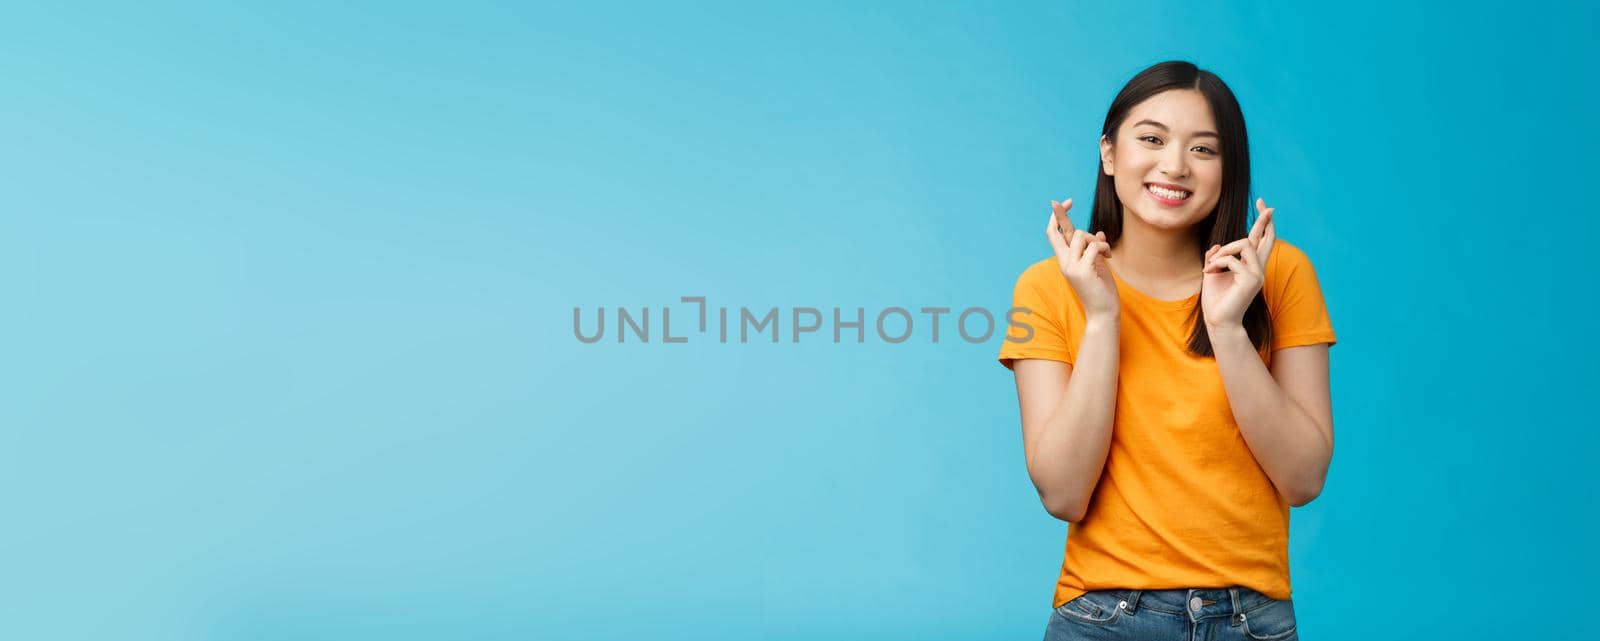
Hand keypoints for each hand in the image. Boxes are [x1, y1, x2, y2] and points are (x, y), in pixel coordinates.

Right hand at [1046, 198, 1118, 319]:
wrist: (1103, 312)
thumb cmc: (1101, 290)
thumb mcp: (1098, 264)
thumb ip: (1094, 249)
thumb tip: (1099, 233)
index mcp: (1065, 260)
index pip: (1054, 234)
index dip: (1057, 217)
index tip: (1062, 202)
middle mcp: (1064, 262)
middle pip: (1061, 231)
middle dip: (1068, 218)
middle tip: (1076, 210)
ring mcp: (1071, 267)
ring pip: (1079, 235)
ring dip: (1096, 240)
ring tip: (1105, 252)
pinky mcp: (1082, 271)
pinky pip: (1094, 246)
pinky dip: (1104, 247)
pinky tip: (1108, 257)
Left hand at [1200, 197, 1275, 327]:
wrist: (1218, 322)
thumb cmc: (1216, 300)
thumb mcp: (1212, 274)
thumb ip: (1216, 259)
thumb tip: (1216, 245)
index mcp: (1250, 267)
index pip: (1261, 241)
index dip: (1263, 223)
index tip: (1264, 205)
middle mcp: (1258, 269)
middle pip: (1266, 238)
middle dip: (1264, 219)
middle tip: (1264, 203)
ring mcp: (1257, 274)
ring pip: (1243, 244)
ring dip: (1223, 251)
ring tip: (1210, 266)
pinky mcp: (1252, 280)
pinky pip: (1233, 260)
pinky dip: (1218, 263)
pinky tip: (1209, 273)